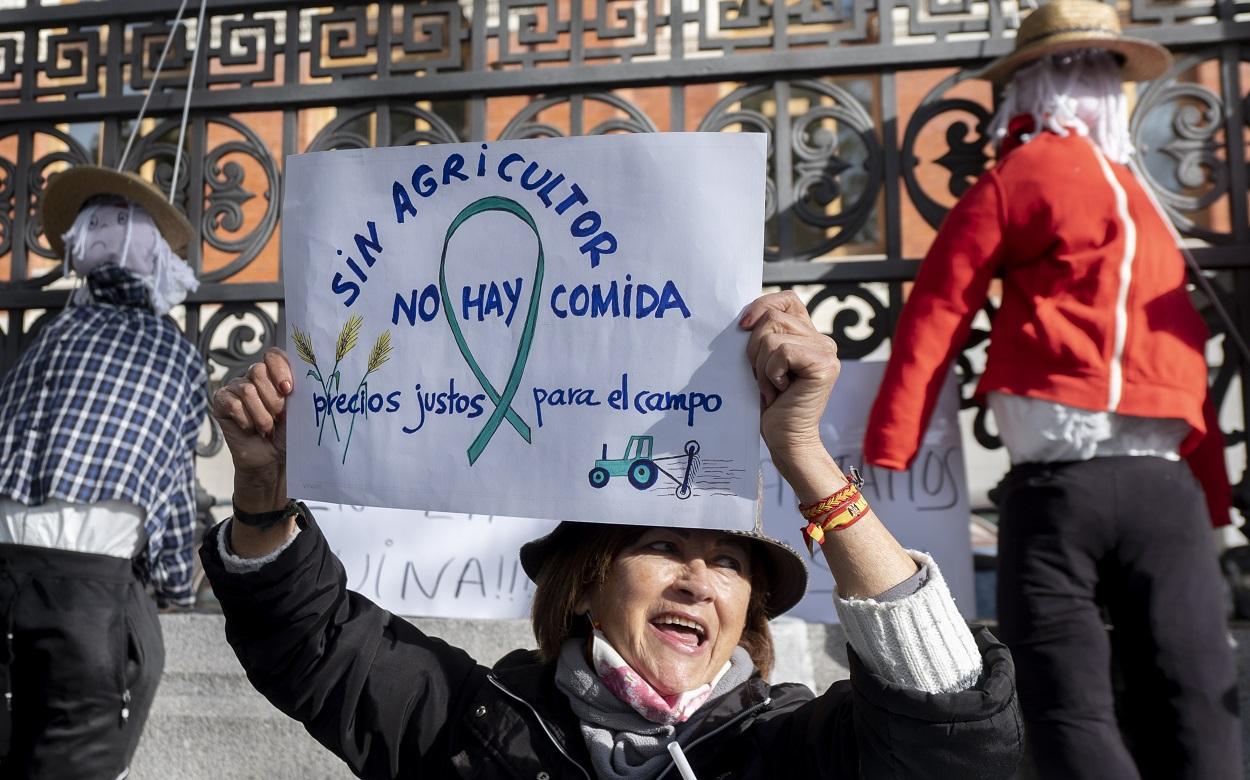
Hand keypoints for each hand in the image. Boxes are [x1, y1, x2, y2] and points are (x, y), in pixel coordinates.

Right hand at [212, 347, 292, 511]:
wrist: (273, 461)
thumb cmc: (288, 435)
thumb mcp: (299, 410)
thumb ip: (298, 389)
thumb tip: (302, 374)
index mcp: (274, 375)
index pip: (273, 355)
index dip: (280, 369)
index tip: (289, 390)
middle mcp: (253, 378)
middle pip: (258, 371)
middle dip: (272, 399)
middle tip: (278, 417)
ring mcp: (235, 389)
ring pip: (246, 390)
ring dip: (261, 415)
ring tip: (266, 428)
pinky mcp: (221, 403)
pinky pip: (231, 403)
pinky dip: (245, 419)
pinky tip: (250, 429)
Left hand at [740, 291, 839, 468]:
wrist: (783, 438)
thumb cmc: (768, 403)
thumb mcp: (760, 361)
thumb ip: (761, 335)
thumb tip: (743, 317)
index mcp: (807, 335)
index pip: (786, 299)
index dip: (761, 306)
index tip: (743, 327)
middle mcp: (822, 339)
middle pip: (772, 317)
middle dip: (754, 348)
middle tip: (762, 377)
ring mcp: (827, 351)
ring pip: (773, 335)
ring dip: (762, 365)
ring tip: (772, 386)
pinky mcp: (824, 365)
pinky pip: (781, 351)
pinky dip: (771, 373)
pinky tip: (780, 390)